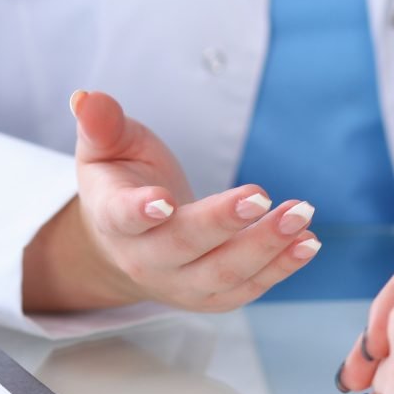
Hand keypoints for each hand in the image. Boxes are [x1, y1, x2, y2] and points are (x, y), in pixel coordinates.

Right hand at [23, 91, 320, 311]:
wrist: (127, 242)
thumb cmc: (120, 182)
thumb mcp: (106, 147)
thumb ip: (101, 124)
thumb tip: (85, 97)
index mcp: (112, 217)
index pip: (124, 217)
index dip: (142, 211)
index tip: (164, 200)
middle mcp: (145, 258)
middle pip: (185, 246)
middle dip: (224, 222)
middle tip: (262, 194)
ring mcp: (179, 283)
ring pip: (223, 273)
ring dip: (266, 246)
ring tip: (301, 215)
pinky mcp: (211, 295)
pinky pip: (248, 287)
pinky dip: (281, 268)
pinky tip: (309, 242)